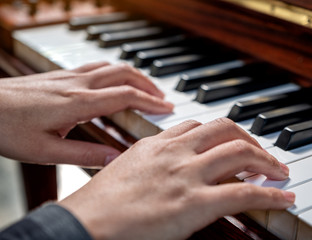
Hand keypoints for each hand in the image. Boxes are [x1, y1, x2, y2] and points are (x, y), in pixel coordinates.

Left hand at [0, 62, 172, 165]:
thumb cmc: (7, 128)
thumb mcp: (46, 152)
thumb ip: (84, 156)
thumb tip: (115, 159)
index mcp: (78, 103)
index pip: (126, 96)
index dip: (150, 102)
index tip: (167, 108)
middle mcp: (78, 84)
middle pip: (124, 74)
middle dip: (148, 85)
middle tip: (163, 98)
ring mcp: (69, 75)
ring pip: (112, 66)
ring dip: (134, 75)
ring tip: (146, 88)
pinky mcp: (61, 74)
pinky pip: (97, 66)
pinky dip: (116, 71)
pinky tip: (115, 80)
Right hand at [60, 118, 294, 239]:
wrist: (85, 225)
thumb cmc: (99, 203)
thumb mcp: (127, 170)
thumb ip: (151, 162)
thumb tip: (167, 169)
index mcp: (157, 144)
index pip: (198, 125)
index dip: (221, 132)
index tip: (232, 141)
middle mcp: (175, 152)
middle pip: (225, 129)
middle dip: (250, 138)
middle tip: (262, 153)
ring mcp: (186, 175)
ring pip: (239, 152)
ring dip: (265, 160)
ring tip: (278, 171)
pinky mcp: (194, 204)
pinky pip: (244, 193)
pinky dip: (269, 194)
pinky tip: (282, 197)